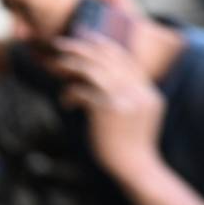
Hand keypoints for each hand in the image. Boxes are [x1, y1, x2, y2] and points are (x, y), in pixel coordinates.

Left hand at [53, 34, 164, 181]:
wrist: (135, 169)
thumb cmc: (127, 142)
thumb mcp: (134, 113)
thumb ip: (124, 93)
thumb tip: (94, 74)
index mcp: (148, 91)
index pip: (123, 57)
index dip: (101, 44)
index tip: (82, 36)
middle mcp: (140, 92)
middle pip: (106, 58)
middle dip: (80, 47)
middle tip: (59, 44)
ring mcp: (126, 100)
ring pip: (93, 70)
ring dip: (71, 65)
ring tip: (55, 68)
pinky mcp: (110, 111)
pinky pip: (83, 91)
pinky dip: (71, 93)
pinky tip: (66, 102)